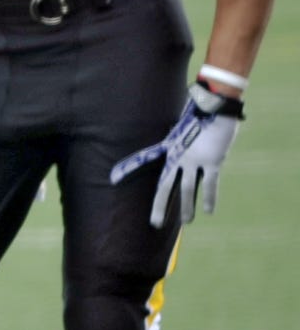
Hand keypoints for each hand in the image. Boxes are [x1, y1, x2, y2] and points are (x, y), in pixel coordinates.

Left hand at [109, 82, 243, 227]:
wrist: (216, 106)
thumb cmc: (202, 113)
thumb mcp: (183, 125)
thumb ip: (179, 138)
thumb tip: (179, 144)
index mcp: (169, 147)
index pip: (145, 158)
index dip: (129, 167)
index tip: (113, 177)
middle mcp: (177, 156)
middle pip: (164, 185)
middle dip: (159, 205)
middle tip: (154, 223)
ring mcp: (194, 159)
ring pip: (186, 189)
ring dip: (186, 208)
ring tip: (186, 222)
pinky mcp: (211, 161)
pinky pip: (209, 184)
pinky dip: (209, 198)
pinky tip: (208, 211)